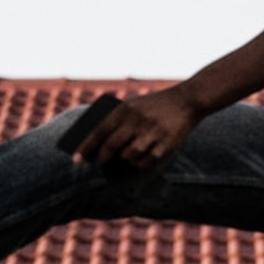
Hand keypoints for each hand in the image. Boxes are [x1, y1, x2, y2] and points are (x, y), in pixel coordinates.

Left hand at [71, 86, 201, 170]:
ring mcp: (152, 133)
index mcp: (126, 109)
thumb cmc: (155, 105)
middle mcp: (137, 121)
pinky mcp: (166, 143)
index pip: (99, 132)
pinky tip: (140, 158)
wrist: (188, 100)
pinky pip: (147, 161)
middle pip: (112, 146)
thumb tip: (99, 145)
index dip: (86, 148)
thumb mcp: (135, 105)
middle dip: (103, 157)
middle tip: (101, 159)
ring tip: (126, 154)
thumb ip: (118, 120)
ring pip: (129, 156)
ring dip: (125, 158)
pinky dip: (140, 163)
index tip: (76, 160)